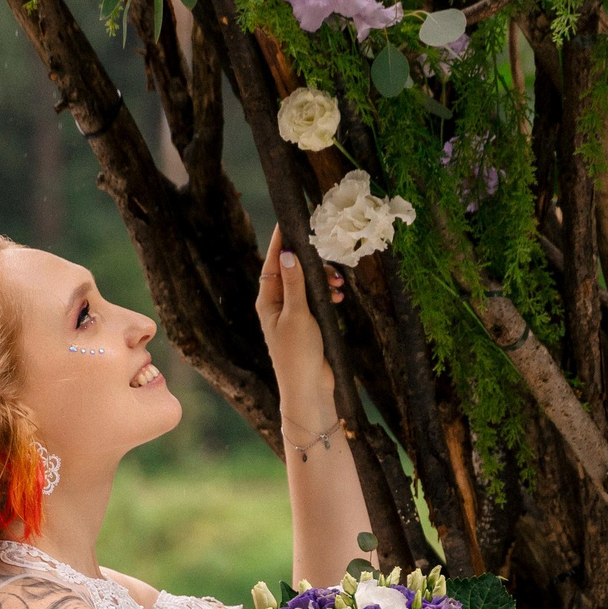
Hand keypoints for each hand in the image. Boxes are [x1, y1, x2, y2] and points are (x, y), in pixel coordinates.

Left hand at [254, 223, 343, 426]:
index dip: (283, 240)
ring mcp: (292, 314)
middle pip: (293, 269)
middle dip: (313, 262)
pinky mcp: (307, 323)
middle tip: (331, 263)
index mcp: (268, 300)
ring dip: (323, 279)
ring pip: (308, 283)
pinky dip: (328, 294)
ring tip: (339, 285)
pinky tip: (339, 297)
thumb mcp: (297, 315)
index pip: (274, 262)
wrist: (309, 389)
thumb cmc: (298, 355)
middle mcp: (277, 304)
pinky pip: (317, 298)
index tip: (291, 219)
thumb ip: (295, 284)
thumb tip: (291, 254)